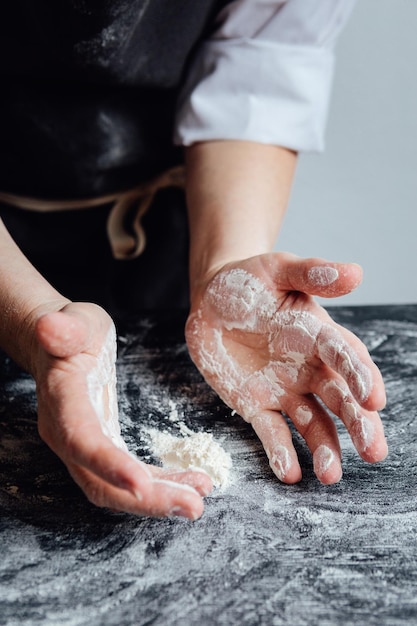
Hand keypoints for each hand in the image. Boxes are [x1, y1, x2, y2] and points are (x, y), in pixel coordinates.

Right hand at [33, 302, 211, 517]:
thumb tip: (50, 328)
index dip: (109, 465)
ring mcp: (82, 448)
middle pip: (100, 482)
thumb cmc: (72, 330)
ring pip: (115, 489)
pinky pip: (128, 477)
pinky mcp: (102, 448)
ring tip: (198, 500)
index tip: (142, 482)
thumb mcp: (75, 321)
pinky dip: (159, 484)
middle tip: (193, 506)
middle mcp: (67, 435)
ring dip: (157, 499)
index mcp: (61, 402)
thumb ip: (66, 328)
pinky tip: (189, 483)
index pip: (82, 441)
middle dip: (145, 499)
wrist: (60, 345)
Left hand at [186, 252, 387, 484]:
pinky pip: (272, 432)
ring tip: (330, 475)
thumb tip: (356, 273)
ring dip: (325, 449)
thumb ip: (312, 273)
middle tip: (374, 451)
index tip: (374, 399)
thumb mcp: (278, 269)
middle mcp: (309, 368)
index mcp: (319, 334)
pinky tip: (289, 474)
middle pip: (339, 399)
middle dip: (357, 424)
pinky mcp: (257, 405)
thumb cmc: (251, 280)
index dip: (361, 377)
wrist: (213, 299)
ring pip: (313, 424)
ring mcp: (284, 390)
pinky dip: (281, 453)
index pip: (346, 358)